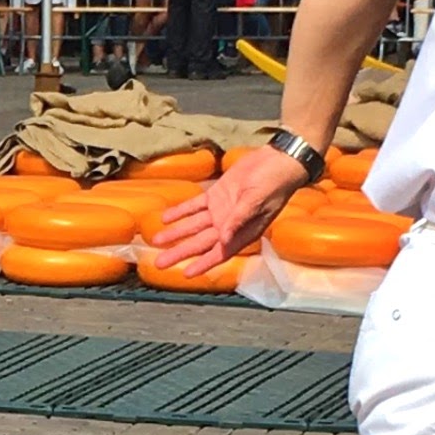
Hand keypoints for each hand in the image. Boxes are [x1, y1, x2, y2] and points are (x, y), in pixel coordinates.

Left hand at [158, 147, 302, 269]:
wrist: (278, 161)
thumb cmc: (274, 184)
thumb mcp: (256, 202)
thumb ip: (238, 221)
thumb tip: (223, 241)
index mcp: (242, 232)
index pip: (218, 253)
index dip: (202, 264)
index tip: (185, 274)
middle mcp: (228, 226)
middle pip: (200, 243)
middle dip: (180, 253)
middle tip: (160, 263)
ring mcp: (221, 210)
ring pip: (193, 226)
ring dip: (175, 233)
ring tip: (156, 241)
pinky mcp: (217, 195)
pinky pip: (194, 206)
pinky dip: (180, 212)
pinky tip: (166, 218)